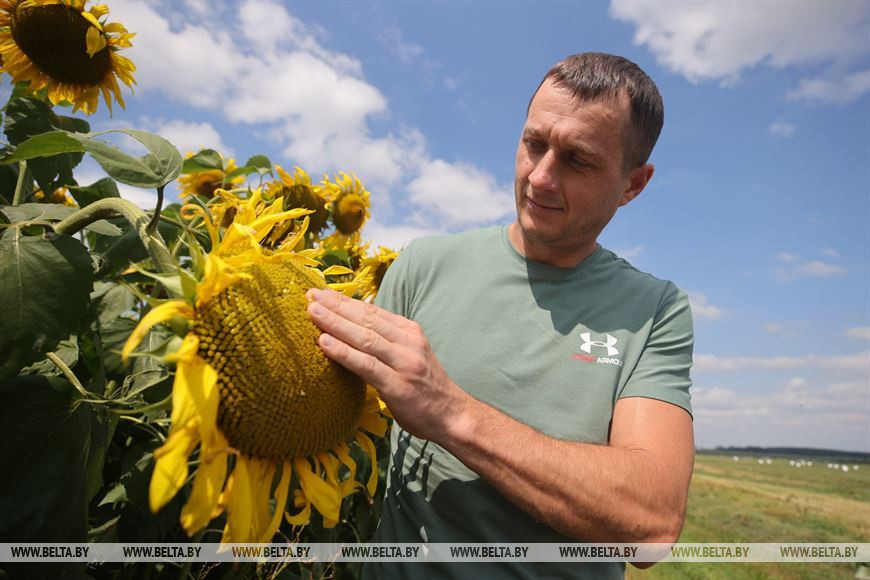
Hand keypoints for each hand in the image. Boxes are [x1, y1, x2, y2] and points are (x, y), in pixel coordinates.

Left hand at [306, 288, 468, 441]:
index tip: (322, 292)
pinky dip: (343, 352)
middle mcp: (408, 342)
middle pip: (366, 319)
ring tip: (312, 312)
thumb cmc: (425, 388)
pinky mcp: (397, 386)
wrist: (452, 415)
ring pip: (364, 337)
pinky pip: (366, 365)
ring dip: (335, 323)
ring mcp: (404, 363)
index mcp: (410, 332)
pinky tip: (324, 342)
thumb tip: (355, 328)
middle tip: (311, 294)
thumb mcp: (411, 355)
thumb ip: (387, 342)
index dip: (346, 301)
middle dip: (336, 305)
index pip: (373, 311)